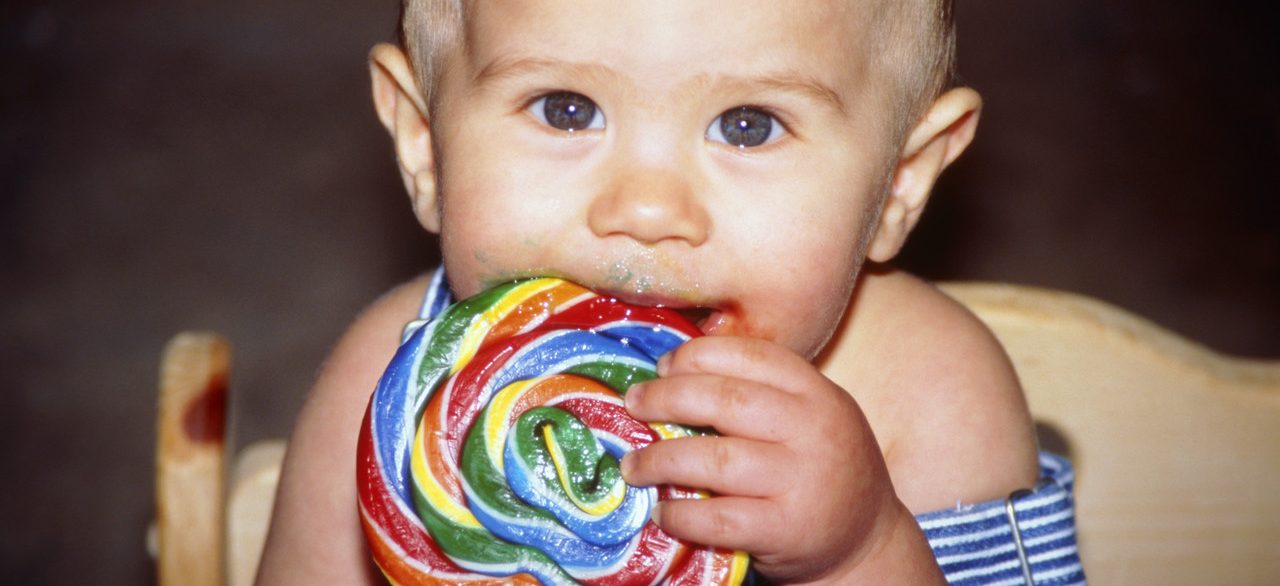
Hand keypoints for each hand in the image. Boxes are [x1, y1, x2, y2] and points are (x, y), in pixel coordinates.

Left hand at [620, 336, 922, 583]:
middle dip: (665, 398)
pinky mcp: (786, 529)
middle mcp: (814, 430)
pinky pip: (718, 517)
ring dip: (660, 459)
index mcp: (817, 392)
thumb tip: (673, 375)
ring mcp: (801, 481)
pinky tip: (663, 511)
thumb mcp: (811, 416)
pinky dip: (680, 514)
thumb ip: (761, 394)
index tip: (662, 367)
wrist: (865, 542)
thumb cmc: (822, 469)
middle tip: (633, 404)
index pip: (749, 355)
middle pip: (724, 400)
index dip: (696, 356)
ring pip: (713, 459)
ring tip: (634, 464)